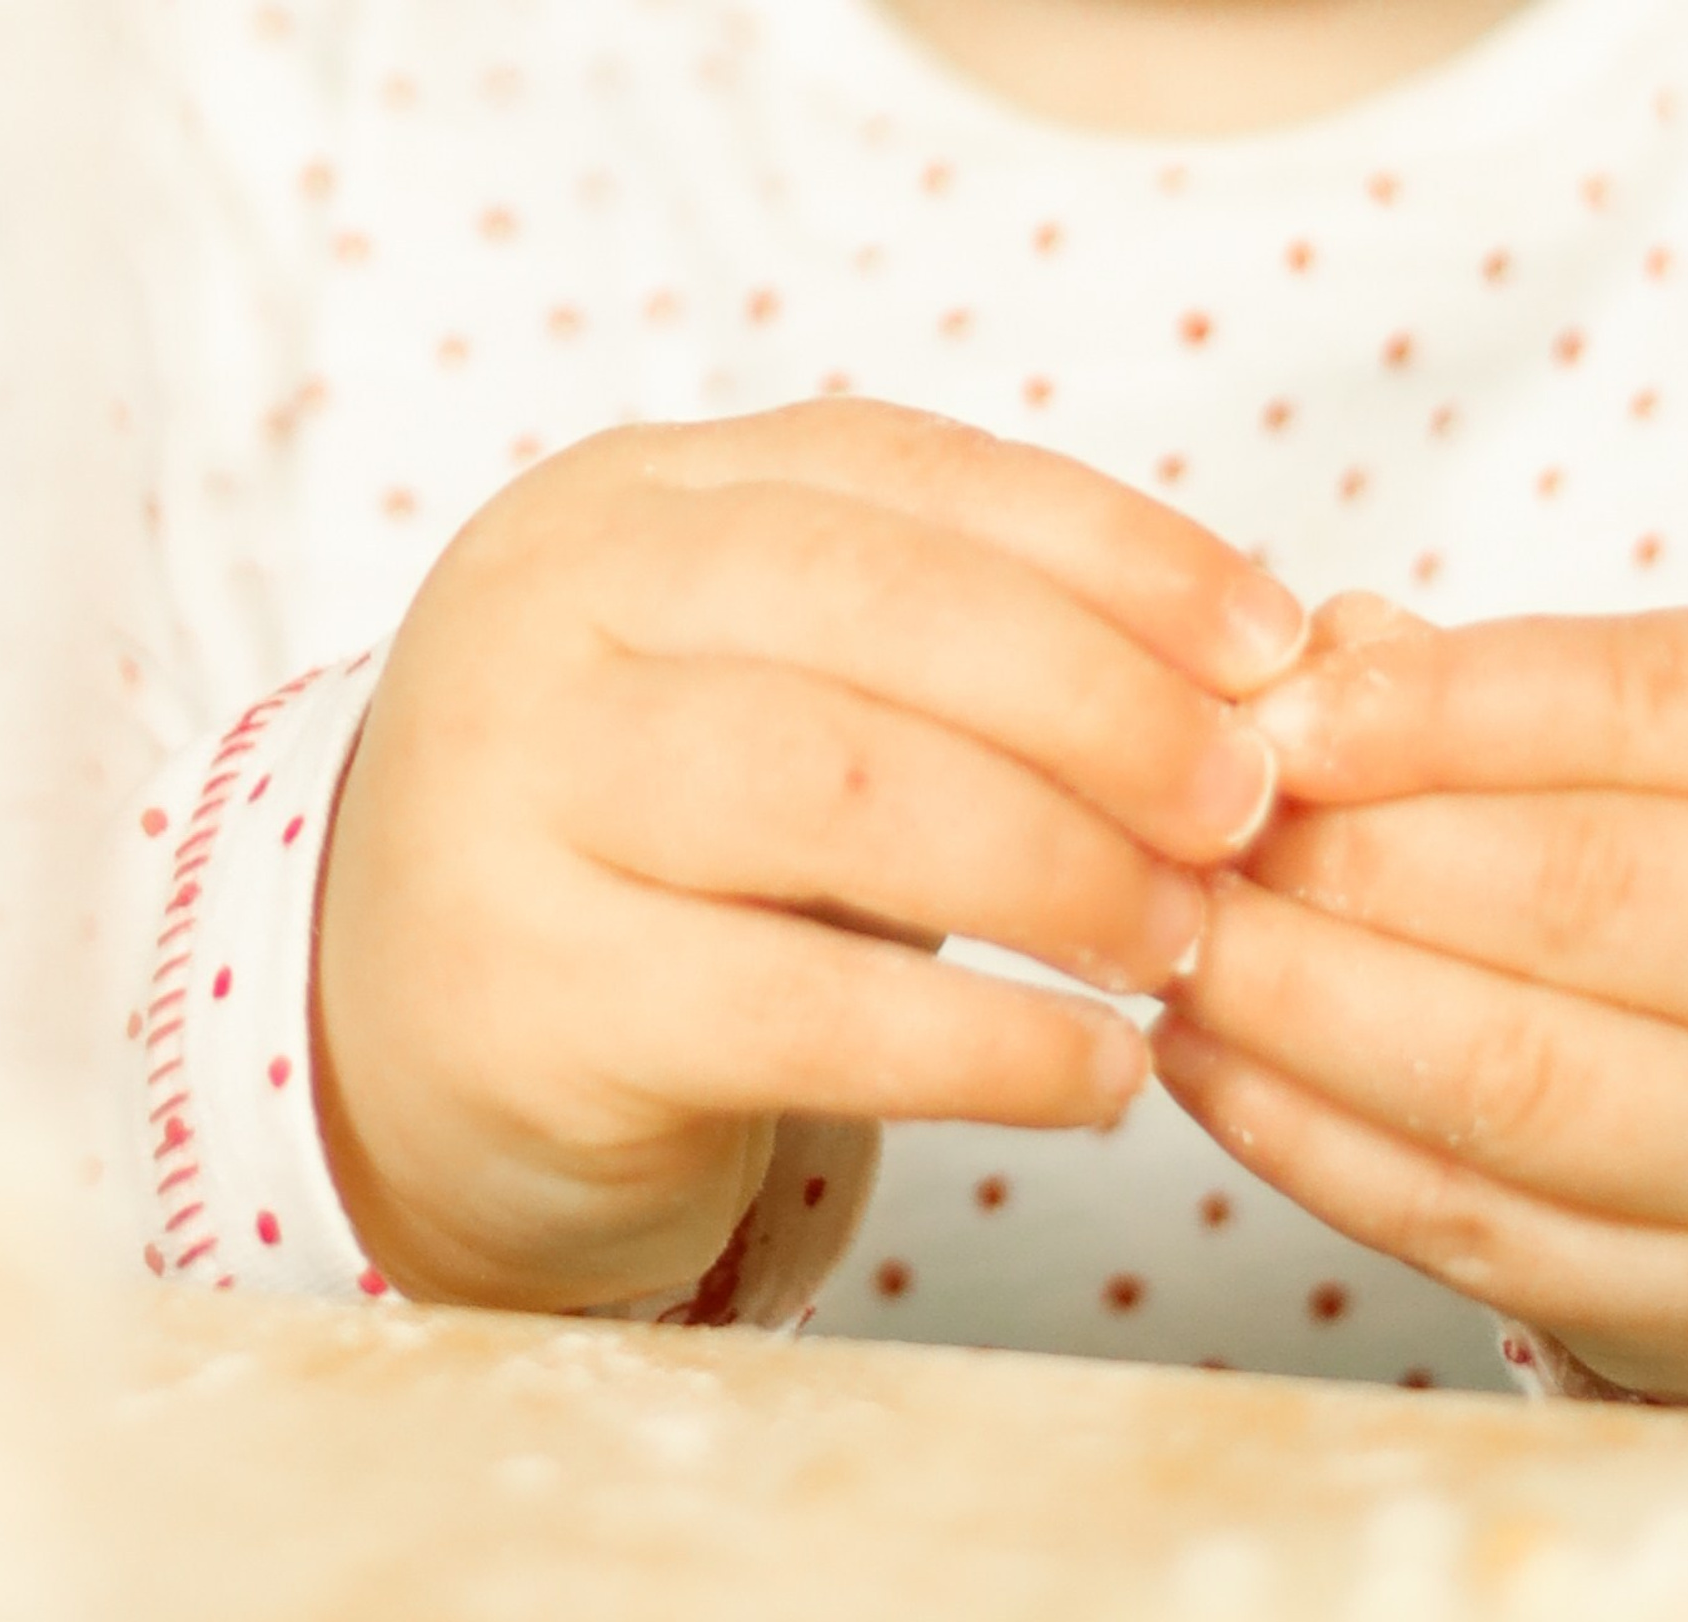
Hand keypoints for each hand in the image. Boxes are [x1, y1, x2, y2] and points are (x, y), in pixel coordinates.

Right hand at [318, 400, 1302, 1309]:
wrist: (412, 1054)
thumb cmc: (664, 872)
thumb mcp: (786, 708)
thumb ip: (969, 659)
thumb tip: (1269, 669)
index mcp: (628, 507)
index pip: (905, 478)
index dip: (1118, 553)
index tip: (1275, 646)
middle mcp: (547, 620)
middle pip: (882, 620)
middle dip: (1106, 711)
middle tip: (1244, 813)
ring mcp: (512, 803)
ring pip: (841, 794)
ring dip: (1061, 869)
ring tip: (1183, 944)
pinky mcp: (531, 1001)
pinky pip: (805, 1012)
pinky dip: (990, 1046)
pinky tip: (1104, 1075)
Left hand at [1153, 600, 1687, 1407]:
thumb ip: (1567, 701)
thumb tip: (1326, 661)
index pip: (1662, 710)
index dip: (1442, 706)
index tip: (1275, 707)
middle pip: (1577, 899)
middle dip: (1343, 860)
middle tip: (1186, 833)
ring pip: (1512, 1083)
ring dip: (1297, 1009)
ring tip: (1173, 947)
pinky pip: (1479, 1231)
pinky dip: (1317, 1150)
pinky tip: (1214, 1073)